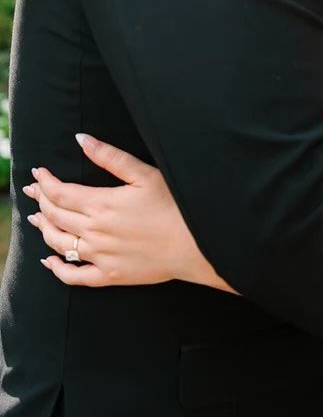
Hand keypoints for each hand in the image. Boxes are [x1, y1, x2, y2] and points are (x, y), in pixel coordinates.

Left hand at [24, 134, 231, 291]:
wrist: (195, 245)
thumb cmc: (174, 205)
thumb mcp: (144, 174)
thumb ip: (110, 157)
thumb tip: (81, 139)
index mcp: (102, 204)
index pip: (60, 193)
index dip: (45, 182)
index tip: (38, 172)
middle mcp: (94, 231)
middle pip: (55, 216)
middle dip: (40, 200)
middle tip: (33, 190)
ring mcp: (100, 256)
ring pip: (59, 243)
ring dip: (43, 228)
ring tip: (37, 217)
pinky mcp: (109, 276)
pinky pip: (73, 276)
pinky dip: (56, 269)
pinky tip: (49, 261)